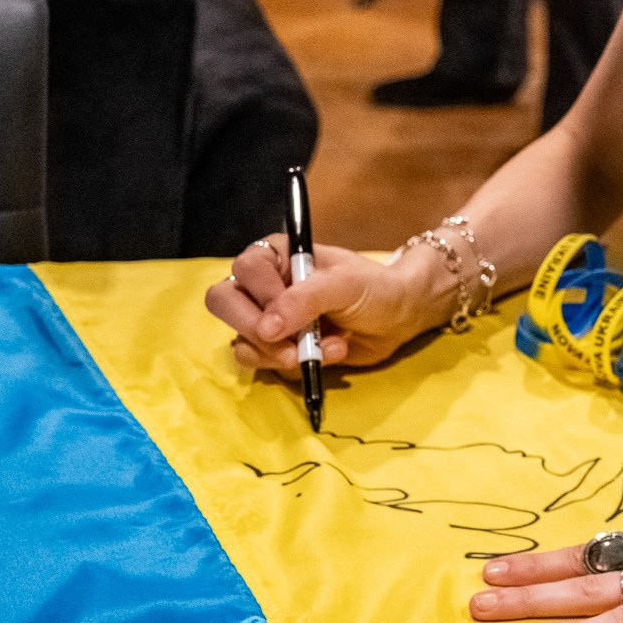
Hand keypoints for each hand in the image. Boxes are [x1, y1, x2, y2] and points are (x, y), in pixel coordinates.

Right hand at [204, 235, 448, 372]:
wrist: (399, 318)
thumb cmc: (374, 288)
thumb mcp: (346, 284)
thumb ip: (306, 299)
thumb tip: (267, 328)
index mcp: (277, 256)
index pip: (244, 269)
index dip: (262, 293)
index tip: (289, 311)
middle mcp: (264, 286)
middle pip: (223, 303)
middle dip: (254, 330)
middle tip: (289, 345)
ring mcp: (268, 320)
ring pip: (241, 341)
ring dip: (280, 354)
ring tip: (326, 348)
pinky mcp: (278, 350)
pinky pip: (263, 365)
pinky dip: (294, 367)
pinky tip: (329, 354)